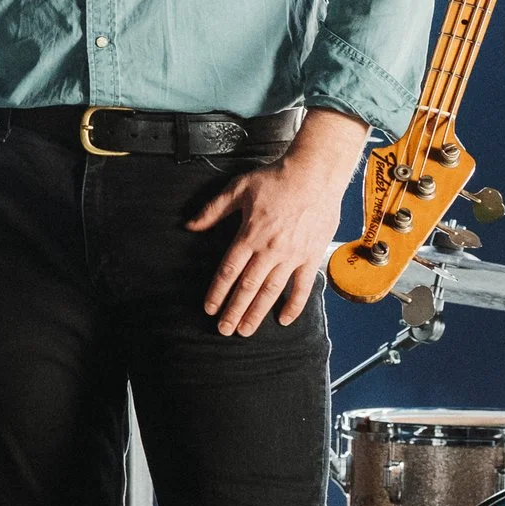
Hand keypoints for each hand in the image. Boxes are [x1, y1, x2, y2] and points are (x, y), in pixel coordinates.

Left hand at [185, 109, 367, 335]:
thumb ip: (213, 210)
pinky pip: (302, 287)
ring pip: (271, 292)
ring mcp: (292, 256)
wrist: (314, 175)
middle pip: (247, 287)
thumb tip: (190, 225)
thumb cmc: (276, 180)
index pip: (229, 271)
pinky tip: (283, 320)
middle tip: (224, 330)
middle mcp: (269, 250)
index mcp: (249, 235)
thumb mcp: (238, 189)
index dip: (217, 292)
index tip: (209, 308)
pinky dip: (293, 306)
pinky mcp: (311, 257)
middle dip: (233, 311)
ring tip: (245, 330)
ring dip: (257, 313)